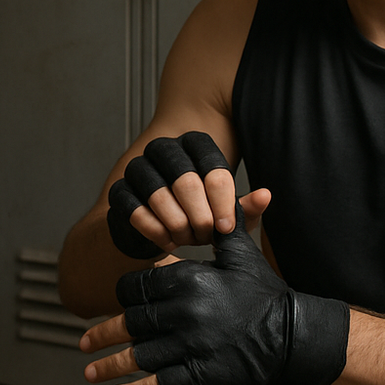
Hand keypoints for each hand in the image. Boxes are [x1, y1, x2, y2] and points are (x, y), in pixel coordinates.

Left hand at [82, 205, 349, 384]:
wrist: (293, 335)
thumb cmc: (265, 291)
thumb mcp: (240, 255)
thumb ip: (218, 230)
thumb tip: (208, 203)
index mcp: (188, 280)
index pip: (135, 288)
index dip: (122, 296)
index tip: (119, 302)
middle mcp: (184, 312)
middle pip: (131, 323)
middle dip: (105, 333)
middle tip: (86, 342)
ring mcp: (191, 346)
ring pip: (139, 355)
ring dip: (110, 366)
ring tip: (90, 371)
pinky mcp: (201, 373)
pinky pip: (159, 382)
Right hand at [106, 131, 266, 257]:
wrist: (159, 230)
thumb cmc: (199, 216)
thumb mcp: (227, 214)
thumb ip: (246, 207)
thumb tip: (265, 196)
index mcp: (193, 144)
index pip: (212, 166)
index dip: (222, 201)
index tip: (226, 228)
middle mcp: (163, 149)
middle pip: (186, 181)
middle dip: (200, 216)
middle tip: (206, 235)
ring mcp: (137, 168)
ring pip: (159, 196)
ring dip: (178, 226)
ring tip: (187, 238)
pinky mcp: (119, 191)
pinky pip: (136, 212)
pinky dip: (156, 232)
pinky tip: (168, 240)